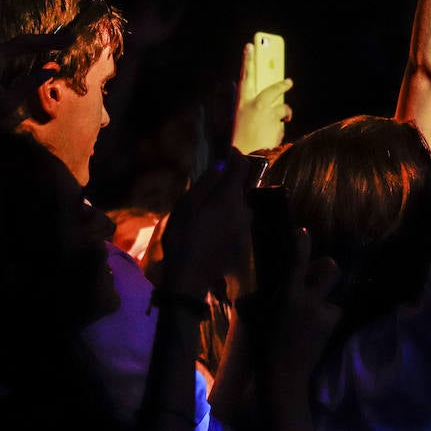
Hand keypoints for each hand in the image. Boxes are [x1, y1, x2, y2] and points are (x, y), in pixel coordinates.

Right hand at [161, 148, 258, 297]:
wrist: (190, 277)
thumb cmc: (183, 238)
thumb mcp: (186, 205)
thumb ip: (206, 182)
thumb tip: (222, 163)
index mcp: (230, 197)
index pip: (243, 166)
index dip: (235, 156)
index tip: (227, 153)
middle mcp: (244, 209)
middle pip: (247, 185)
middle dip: (235, 178)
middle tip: (217, 179)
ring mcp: (247, 227)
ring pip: (245, 203)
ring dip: (234, 199)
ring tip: (214, 204)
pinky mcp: (244, 241)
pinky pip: (242, 220)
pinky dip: (232, 216)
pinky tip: (216, 224)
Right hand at [232, 40, 292, 154]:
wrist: (246, 159)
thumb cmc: (241, 140)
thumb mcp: (241, 120)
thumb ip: (252, 108)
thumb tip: (267, 101)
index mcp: (242, 103)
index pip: (245, 76)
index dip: (247, 60)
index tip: (250, 46)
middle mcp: (256, 105)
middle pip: (273, 89)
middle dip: (282, 84)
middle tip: (289, 81)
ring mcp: (268, 115)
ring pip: (282, 107)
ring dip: (284, 113)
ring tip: (284, 118)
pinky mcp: (278, 125)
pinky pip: (282, 124)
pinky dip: (279, 129)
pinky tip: (272, 137)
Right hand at [266, 227, 343, 376]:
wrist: (283, 377)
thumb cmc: (261, 344)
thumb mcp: (250, 316)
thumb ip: (257, 295)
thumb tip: (261, 283)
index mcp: (288, 297)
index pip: (296, 262)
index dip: (300, 243)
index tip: (301, 233)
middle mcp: (310, 302)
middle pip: (331, 269)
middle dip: (325, 266)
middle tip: (314, 272)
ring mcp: (324, 315)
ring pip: (331, 294)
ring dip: (321, 298)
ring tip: (307, 312)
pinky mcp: (332, 327)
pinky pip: (331, 312)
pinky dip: (323, 316)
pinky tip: (311, 327)